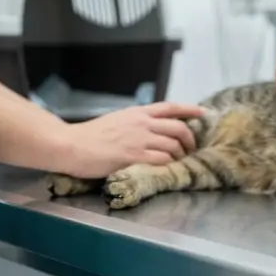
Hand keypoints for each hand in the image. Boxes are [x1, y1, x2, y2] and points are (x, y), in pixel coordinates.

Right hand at [58, 102, 204, 178]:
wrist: (71, 145)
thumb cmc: (91, 135)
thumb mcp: (118, 120)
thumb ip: (137, 122)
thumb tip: (154, 128)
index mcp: (138, 113)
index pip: (171, 107)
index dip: (190, 109)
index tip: (204, 113)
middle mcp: (142, 124)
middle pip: (179, 128)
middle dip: (190, 139)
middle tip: (190, 149)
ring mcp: (139, 140)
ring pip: (173, 146)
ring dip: (180, 155)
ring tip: (178, 161)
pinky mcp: (134, 156)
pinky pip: (162, 160)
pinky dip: (169, 164)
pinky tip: (168, 168)